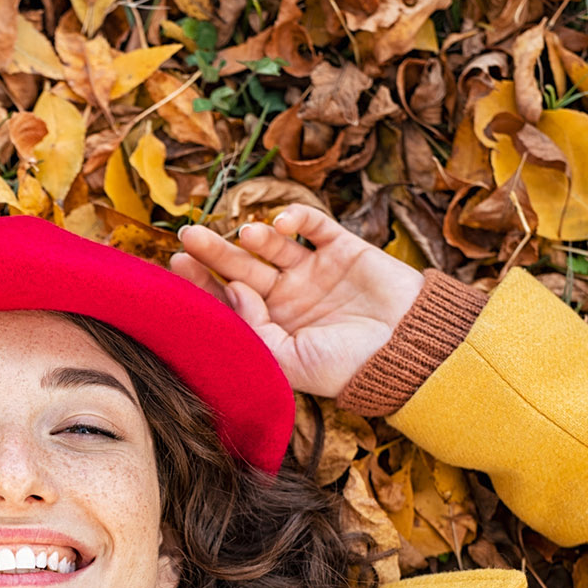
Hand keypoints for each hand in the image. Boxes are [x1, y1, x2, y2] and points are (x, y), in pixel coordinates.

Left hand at [169, 204, 426, 397]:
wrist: (409, 353)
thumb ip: (254, 329)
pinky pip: (315, 226)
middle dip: (214, 252)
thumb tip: (230, 290)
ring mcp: (314, 272)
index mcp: (271, 326)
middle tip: (188, 235)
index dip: (203, 283)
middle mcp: (287, 298)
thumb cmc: (347, 368)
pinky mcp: (343, 249)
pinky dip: (297, 218)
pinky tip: (283, 222)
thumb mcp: (289, 361)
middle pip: (242, 268)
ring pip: (274, 246)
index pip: (227, 300)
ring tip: (246, 235)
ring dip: (256, 236)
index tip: (177, 264)